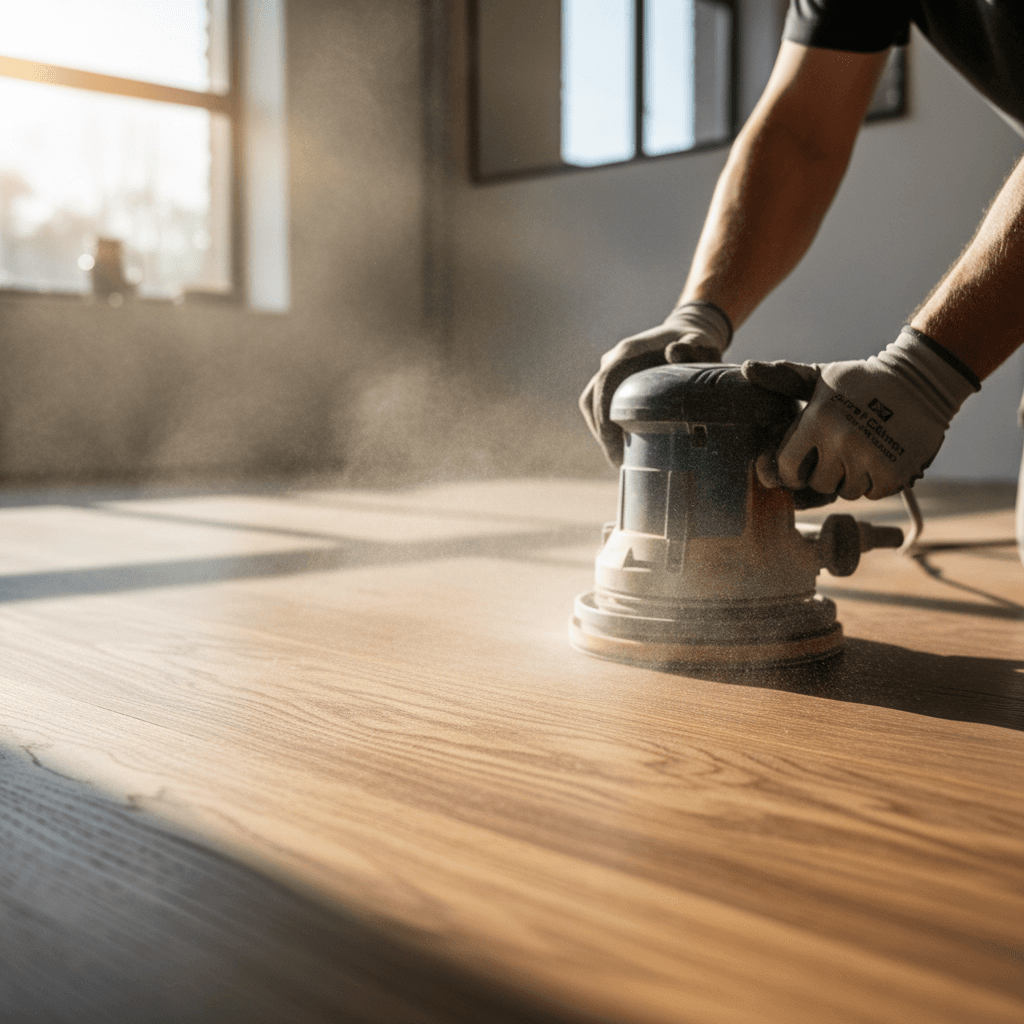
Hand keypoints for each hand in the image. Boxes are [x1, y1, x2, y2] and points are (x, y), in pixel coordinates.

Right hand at [579, 301, 731, 465]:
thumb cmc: (697, 343)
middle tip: (618, 461)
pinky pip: (600, 406)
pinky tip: (622, 447)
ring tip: (619, 459)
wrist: (687, 333)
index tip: (610, 438)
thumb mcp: (701, 344)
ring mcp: (611, 370)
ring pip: (592, 403)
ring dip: (601, 431)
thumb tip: (674, 352)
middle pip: (592, 397)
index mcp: (630, 351)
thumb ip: (692, 347)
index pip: (605, 380)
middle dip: (601, 431)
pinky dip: (606, 427)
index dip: (603, 410)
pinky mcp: (614, 382)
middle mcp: (614, 359)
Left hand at [742, 327, 979, 500]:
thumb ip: (783, 379)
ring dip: (852, 479)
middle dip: (826, 474)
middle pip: (818, 484)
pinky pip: (873, 493)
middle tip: (839, 455)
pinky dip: (875, 483)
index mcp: (816, 421)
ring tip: (861, 454)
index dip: (793, 470)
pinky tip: (880, 459)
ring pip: (846, 492)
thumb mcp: (820, 377)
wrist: (921, 381)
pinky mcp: (894, 470)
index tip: (804, 463)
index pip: (787, 467)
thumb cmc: (861, 381)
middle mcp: (840, 440)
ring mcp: (868, 456)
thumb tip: (746, 368)